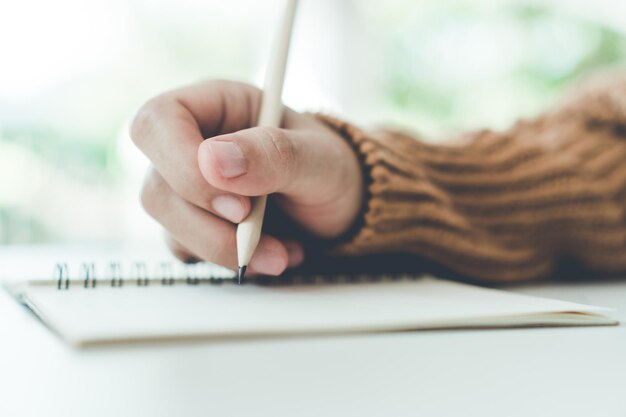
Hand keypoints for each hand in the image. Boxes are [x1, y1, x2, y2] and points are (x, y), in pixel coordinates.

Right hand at [131, 80, 362, 274]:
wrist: (342, 205)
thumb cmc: (331, 167)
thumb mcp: (318, 157)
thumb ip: (273, 154)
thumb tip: (212, 160)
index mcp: (216, 105)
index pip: (158, 121)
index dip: (182, 165)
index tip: (237, 205)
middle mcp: (192, 144)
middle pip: (156, 187)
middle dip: (208, 224)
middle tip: (257, 236)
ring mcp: (188, 188)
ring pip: (169, 226)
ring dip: (224, 249)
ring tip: (282, 251)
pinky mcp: (195, 224)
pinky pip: (189, 251)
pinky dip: (232, 260)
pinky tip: (273, 252)